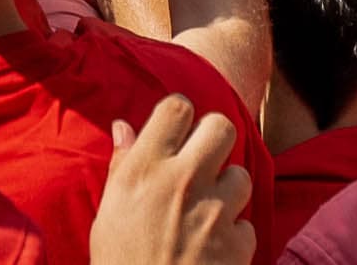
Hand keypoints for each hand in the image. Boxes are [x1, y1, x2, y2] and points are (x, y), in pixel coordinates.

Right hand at [90, 95, 255, 264]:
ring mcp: (214, 212)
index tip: (177, 130)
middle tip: (203, 160)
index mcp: (145, 168)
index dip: (180, 115)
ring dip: (229, 190)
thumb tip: (124, 126)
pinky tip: (215, 247)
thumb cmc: (119, 264)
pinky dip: (235, 236)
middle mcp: (182, 180)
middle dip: (215, 140)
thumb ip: (123, 164)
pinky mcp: (237, 244)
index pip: (177, 107)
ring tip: (210, 209)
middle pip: (221, 126)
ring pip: (241, 175)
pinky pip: (248, 225)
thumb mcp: (108, 211)